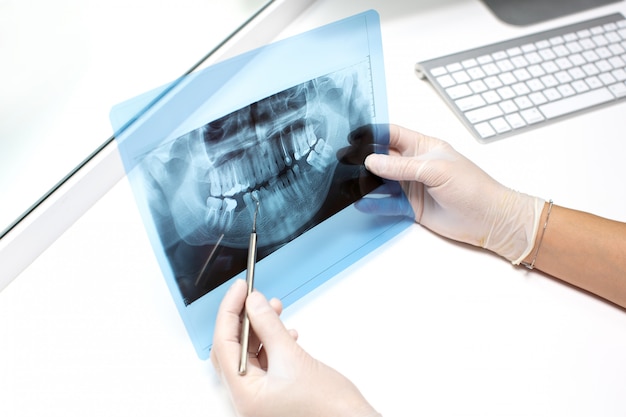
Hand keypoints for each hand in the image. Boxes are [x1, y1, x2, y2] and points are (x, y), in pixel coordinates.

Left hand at [211, 279, 380, 416]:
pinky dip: (272, 343)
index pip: (224, 345)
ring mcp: (262, 398)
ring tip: (273, 309)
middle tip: (250, 295)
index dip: (229, 312)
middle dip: (242, 320)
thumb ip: (269, 326)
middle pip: (233, 350)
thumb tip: (253, 303)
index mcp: (245, 395)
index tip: (240, 289)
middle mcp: (248, 399)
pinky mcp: (276, 394)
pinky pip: (265, 363)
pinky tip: (286, 333)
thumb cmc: (329, 407)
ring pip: (250, 355)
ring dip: (259, 329)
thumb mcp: (293, 357)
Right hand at [356, 125, 544, 263]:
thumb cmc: (473, 188)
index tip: (354, 137)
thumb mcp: (436, 170)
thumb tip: (372, 161)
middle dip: (364, 158)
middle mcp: (415, 165)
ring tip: (348, 182)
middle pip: (383, 158)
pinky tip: (361, 202)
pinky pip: (387, 203)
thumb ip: (402, 166)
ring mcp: (412, 186)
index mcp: (424, 147)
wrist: (488, 219)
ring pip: (382, 181)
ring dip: (366, 182)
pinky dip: (374, 203)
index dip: (373, 134)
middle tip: (344, 161)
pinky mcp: (410, 207)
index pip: (393, 134)